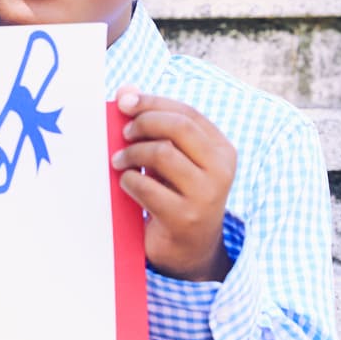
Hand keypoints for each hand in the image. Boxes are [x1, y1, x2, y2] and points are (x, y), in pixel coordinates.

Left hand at [112, 87, 237, 281]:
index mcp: (222, 150)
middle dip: (144, 122)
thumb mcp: (170, 158)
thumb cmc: (175, 194)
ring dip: (131, 153)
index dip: (153, 102)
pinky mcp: (184, 218)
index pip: (187, 113)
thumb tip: (126, 90)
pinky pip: (147, 187)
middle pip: (179, 127)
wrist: (188, 250)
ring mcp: (206, 195)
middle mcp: (221, 170)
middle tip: (123, 133)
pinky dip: (129, 180)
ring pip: (162, 153)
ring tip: (118, 161)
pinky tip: (126, 183)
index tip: (125, 102)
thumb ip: (153, 123)